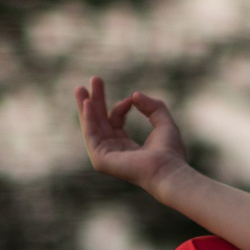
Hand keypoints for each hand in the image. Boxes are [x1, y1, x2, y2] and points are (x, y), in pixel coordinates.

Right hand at [76, 76, 189, 192]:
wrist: (168, 169)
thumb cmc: (169, 151)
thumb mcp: (163, 121)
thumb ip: (152, 106)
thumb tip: (134, 95)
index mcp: (127, 147)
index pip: (115, 122)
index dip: (120, 107)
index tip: (131, 99)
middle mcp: (114, 152)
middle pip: (99, 122)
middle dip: (95, 102)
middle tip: (92, 80)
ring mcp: (106, 157)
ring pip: (91, 127)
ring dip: (85, 107)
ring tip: (80, 88)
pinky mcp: (101, 159)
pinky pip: (90, 136)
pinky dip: (88, 119)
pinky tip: (88, 104)